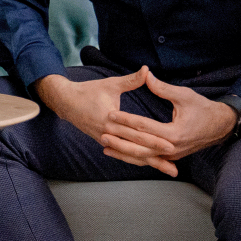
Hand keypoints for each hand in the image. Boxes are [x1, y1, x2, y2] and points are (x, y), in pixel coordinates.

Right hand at [34, 67, 174, 160]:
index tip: (171, 145)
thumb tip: (147, 70)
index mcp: (112, 120)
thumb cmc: (89, 91)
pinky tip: (150, 163)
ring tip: (169, 170)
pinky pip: (124, 154)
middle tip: (174, 166)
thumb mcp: (111, 84)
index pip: (137, 133)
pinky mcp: (105, 142)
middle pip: (137, 149)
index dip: (154, 140)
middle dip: (156, 157)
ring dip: (150, 163)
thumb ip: (131, 80)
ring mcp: (106, 141)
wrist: (66, 103)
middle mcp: (109, 134)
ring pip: (131, 155)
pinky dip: (137, 159)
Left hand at [101, 71, 235, 177]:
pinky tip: (120, 154)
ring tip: (105, 147)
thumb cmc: (203, 108)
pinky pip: (149, 159)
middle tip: (102, 133)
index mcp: (175, 133)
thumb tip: (146, 75)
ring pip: (143, 157)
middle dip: (120, 140)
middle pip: (141, 146)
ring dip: (123, 153)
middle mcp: (172, 148)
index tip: (111, 114)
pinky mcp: (170, 156)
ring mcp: (171, 155)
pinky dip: (133, 157)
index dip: (127, 120)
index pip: (145, 127)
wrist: (220, 126)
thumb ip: (163, 88)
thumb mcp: (184, 95)